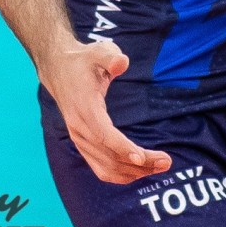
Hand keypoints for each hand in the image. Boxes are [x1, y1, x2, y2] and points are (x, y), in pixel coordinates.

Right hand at [41, 40, 171, 183]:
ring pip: (106, 166)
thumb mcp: (97, 52)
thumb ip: (110, 56)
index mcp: (84, 108)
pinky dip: (121, 174)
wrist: (59, 70)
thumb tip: (121, 63)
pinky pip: (101, 168)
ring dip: (134, 172)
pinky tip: (142, 172)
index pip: (102, 134)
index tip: (141, 157)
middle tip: (166, 161)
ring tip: (161, 165)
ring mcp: (79, 139)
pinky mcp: (83, 144)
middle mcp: (79, 128)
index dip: (121, 147)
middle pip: (109, 155)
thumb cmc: (83, 61)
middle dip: (139, 162)